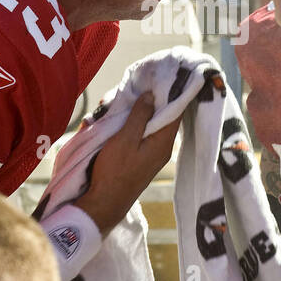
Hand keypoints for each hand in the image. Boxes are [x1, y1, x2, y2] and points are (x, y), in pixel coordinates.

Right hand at [76, 92, 181, 234]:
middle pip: (158, 115)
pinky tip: (108, 120)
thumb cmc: (114, 172)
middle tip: (126, 90)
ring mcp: (149, 153)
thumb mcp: (125, 139)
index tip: (164, 75)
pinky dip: (124, 125)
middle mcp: (160, 147)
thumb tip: (152, 95)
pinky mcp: (138, 157)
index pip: (176, 110)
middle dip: (143, 101)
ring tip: (109, 105)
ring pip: (144, 124)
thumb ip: (139, 116)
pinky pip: (135, 134)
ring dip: (129, 113)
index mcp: (163, 142)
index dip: (172, 92)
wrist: (103, 204)